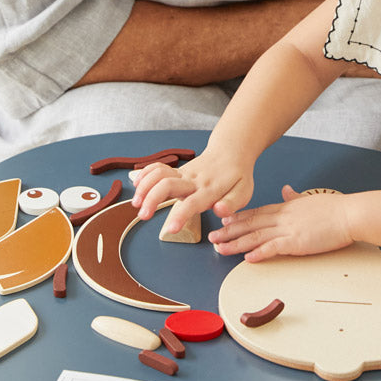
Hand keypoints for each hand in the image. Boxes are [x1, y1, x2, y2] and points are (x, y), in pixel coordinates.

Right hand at [130, 148, 254, 233]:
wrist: (231, 151)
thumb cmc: (237, 175)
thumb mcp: (244, 191)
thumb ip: (231, 203)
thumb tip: (219, 211)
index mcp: (209, 190)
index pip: (192, 203)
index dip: (180, 216)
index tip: (171, 229)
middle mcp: (193, 180)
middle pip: (167, 185)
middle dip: (151, 199)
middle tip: (143, 215)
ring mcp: (183, 174)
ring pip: (158, 175)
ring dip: (144, 188)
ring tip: (136, 203)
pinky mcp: (177, 171)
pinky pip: (157, 168)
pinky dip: (144, 174)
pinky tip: (137, 185)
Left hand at [209, 185, 354, 261]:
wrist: (349, 214)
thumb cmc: (335, 209)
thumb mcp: (310, 198)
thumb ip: (295, 197)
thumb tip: (287, 190)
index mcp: (286, 208)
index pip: (256, 213)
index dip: (238, 218)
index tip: (224, 222)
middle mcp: (283, 217)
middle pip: (250, 224)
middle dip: (229, 232)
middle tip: (212, 238)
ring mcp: (289, 229)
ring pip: (256, 236)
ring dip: (236, 244)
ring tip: (221, 249)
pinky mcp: (297, 242)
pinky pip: (274, 248)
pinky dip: (260, 253)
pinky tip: (247, 258)